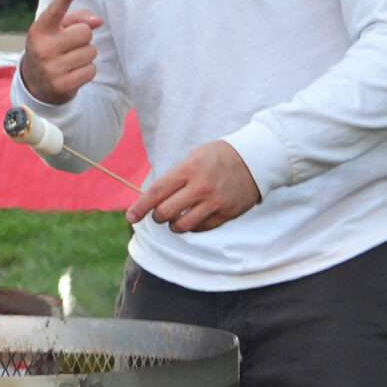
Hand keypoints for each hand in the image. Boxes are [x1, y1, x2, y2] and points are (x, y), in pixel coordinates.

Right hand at [20, 0, 101, 104]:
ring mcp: (51, 68)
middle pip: (84, 32)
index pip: (55, 12)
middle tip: (71, 45)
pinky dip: (87, 70)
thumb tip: (98, 21)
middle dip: (84, 37)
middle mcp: (43, 48)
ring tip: (72, 59)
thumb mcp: (56, 30)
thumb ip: (77, 19)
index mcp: (40, 30)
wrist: (35, 83)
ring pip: (90, 52)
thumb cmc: (51, 48)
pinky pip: (91, 70)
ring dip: (86, 55)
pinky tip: (74, 72)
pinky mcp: (62, 85)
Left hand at [126, 141, 259, 233]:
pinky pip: (201, 229)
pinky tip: (193, 218)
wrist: (255, 159)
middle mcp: (200, 187)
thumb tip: (152, 197)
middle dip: (157, 216)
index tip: (131, 217)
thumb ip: (174, 177)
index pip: (157, 192)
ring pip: (182, 226)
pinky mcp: (226, 214)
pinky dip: (192, 227)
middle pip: (166, 213)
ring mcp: (214, 202)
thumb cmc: (218, 157)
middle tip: (160, 212)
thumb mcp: (193, 157)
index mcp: (188, 170)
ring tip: (177, 217)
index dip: (140, 207)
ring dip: (174, 225)